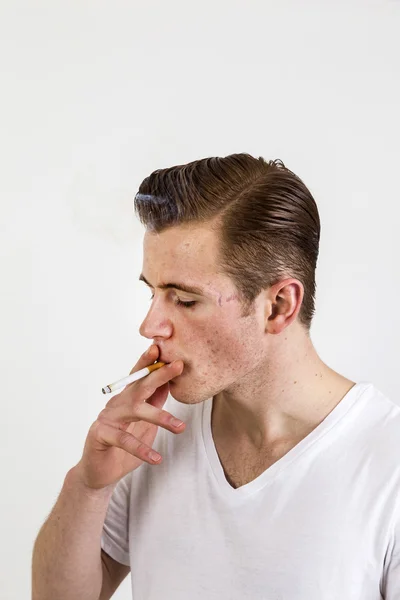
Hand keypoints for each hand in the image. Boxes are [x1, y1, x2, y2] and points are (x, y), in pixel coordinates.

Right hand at [74, 345, 184, 490]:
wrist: (98, 472)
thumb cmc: (123, 446)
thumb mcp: (143, 422)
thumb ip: (153, 403)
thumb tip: (169, 383)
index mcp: (127, 398)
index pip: (139, 376)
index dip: (150, 361)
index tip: (164, 347)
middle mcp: (116, 403)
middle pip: (139, 386)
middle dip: (159, 375)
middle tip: (178, 365)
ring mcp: (107, 418)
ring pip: (135, 411)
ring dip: (160, 417)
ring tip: (180, 427)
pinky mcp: (101, 435)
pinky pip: (124, 440)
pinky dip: (141, 449)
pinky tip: (156, 458)